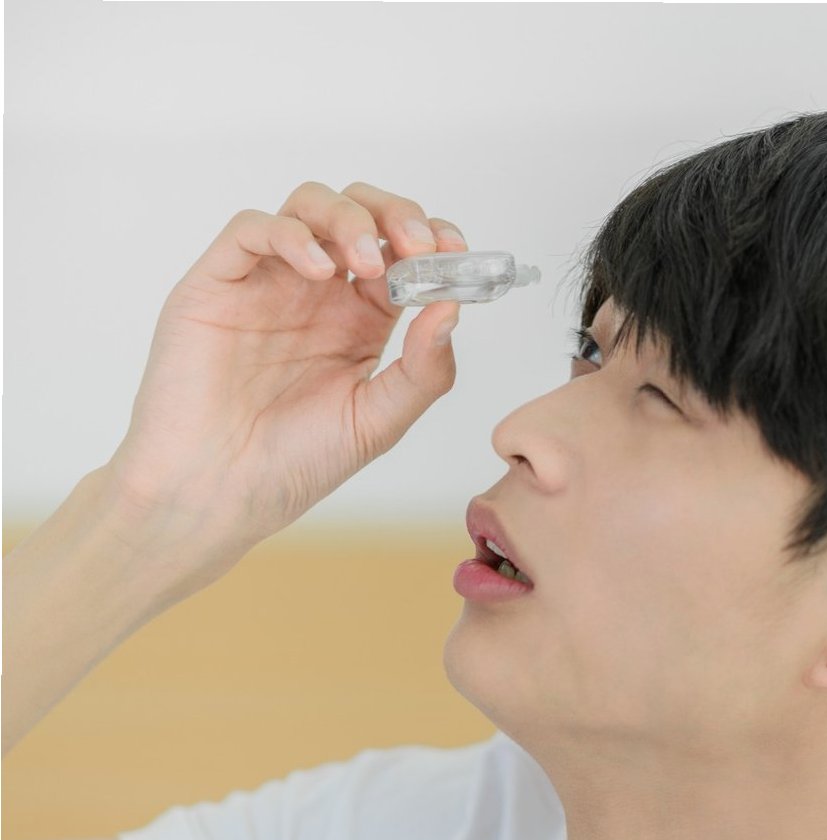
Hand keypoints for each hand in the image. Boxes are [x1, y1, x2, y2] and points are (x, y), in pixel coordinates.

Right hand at [105, 180, 467, 561]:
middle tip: (420, 246)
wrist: (215, 494)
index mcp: (361, 319)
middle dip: (397, 215)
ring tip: (371, 263)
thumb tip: (454, 309)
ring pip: (309, 205)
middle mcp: (317, 292)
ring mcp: (267, 282)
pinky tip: (319, 272)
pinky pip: (250, 229)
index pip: (404, 254)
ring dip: (349, 218)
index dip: (434, 241)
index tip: (457, 250)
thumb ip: (423, 369)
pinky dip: (290, 235)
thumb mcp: (378, 422)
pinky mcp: (217, 283)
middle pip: (362, 213)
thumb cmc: (293, 463)